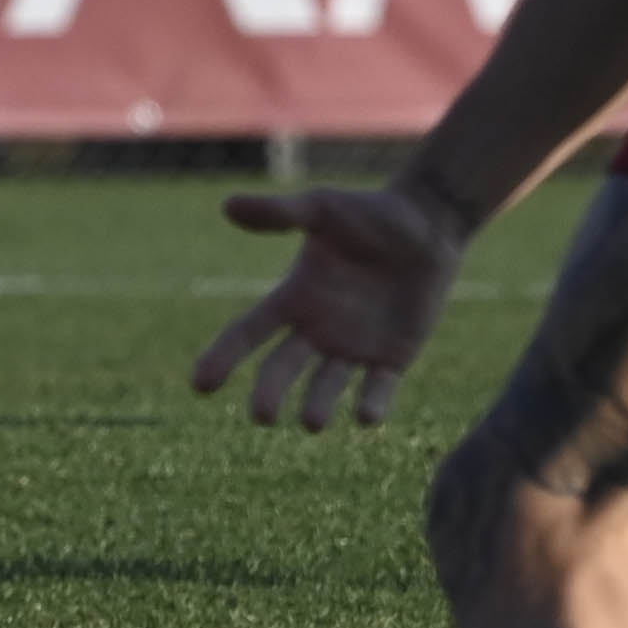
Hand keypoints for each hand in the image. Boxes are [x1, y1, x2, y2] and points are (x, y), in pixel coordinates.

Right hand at [191, 180, 465, 428]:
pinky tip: (365, 417)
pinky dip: (371, 405)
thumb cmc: (370, 212)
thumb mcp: (322, 209)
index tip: (199, 386)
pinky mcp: (392, 357)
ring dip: (318, 405)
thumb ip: (279, 213)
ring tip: (312, 421)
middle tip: (261, 416)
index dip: (222, 358)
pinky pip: (378, 388)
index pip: (248, 333)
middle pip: (282, 368)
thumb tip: (227, 206)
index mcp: (294, 297)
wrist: (428, 225)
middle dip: (269, 393)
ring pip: (327, 386)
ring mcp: (354, 347)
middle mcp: (317, 329)